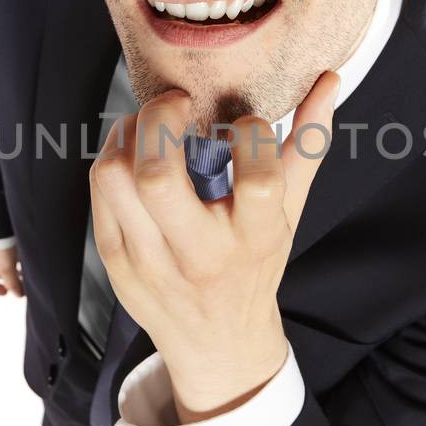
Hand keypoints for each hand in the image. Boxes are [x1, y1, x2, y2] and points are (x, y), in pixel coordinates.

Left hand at [89, 69, 339, 417]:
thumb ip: (306, 146)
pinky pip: (98, 192)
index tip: (246, 124)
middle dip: (162, 119)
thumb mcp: (289, 214)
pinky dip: (112, 156)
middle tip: (178, 102)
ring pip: (115, 179)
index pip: (258, 180)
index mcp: (254, 240)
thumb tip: (327, 80)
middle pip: (159, 177)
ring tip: (150, 125)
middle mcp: (199, 255)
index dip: (252, 133)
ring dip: (128, 134)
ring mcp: (149, 261)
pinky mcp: (115, 260)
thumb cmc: (256, 267)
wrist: (216, 345)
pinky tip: (133, 150)